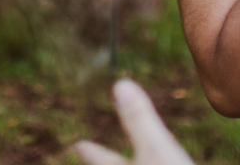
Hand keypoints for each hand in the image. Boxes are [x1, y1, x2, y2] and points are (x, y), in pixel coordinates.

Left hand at [75, 79, 195, 164]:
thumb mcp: (157, 148)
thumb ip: (139, 119)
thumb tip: (120, 83)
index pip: (102, 159)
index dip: (92, 150)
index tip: (79, 144)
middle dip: (105, 162)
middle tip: (85, 151)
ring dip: (133, 163)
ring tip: (131, 159)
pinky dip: (153, 164)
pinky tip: (160, 162)